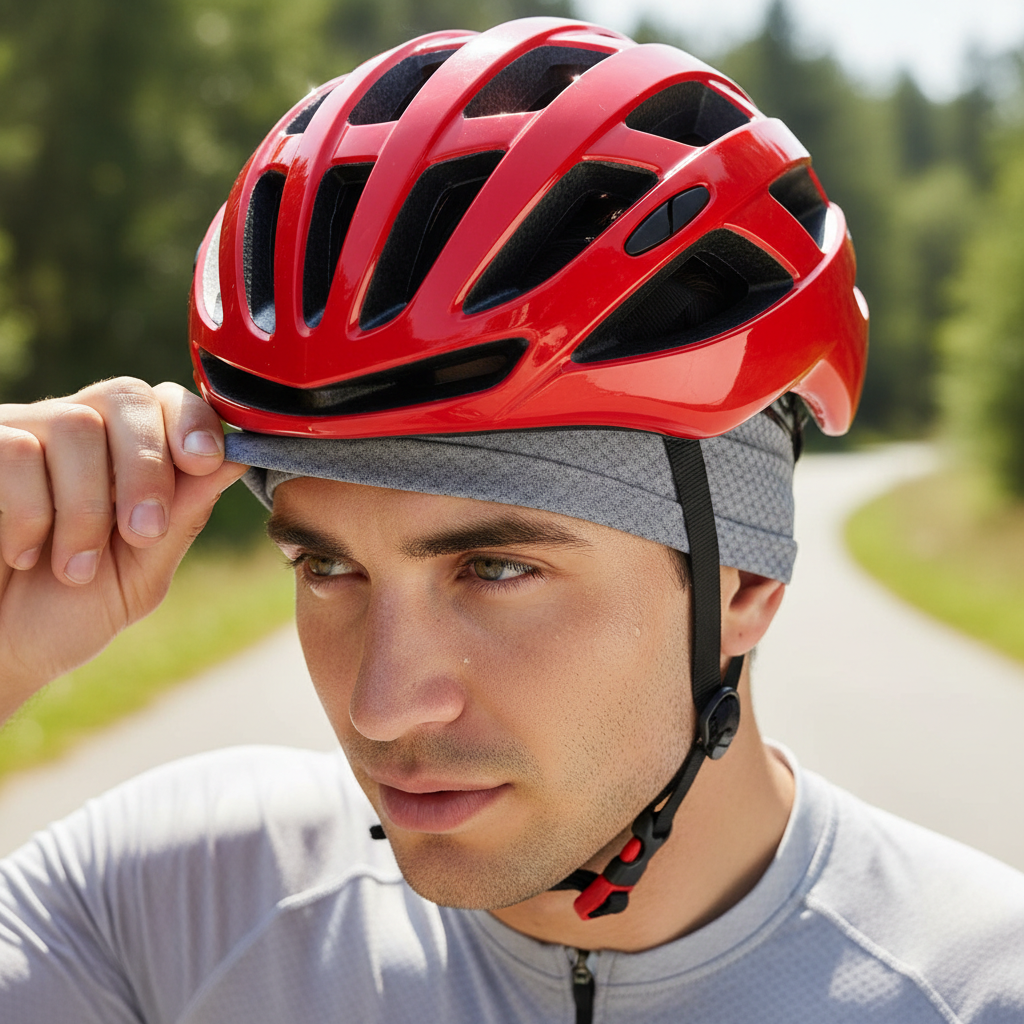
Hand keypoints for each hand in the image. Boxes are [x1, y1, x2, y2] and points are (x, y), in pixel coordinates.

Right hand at [0, 378, 247, 720]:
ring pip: (76, 424)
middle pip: (127, 397)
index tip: (206, 461)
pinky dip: (30, 512)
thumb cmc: (66, 614)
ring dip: (86, 508)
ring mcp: (23, 434)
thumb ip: (183, 517)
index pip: (168, 401)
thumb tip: (238, 458)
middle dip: (147, 466)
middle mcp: (77, 431)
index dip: (193, 421)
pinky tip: (25, 553)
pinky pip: (16, 449)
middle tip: (142, 533)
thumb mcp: (141, 574)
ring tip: (73, 568)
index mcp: (127, 456)